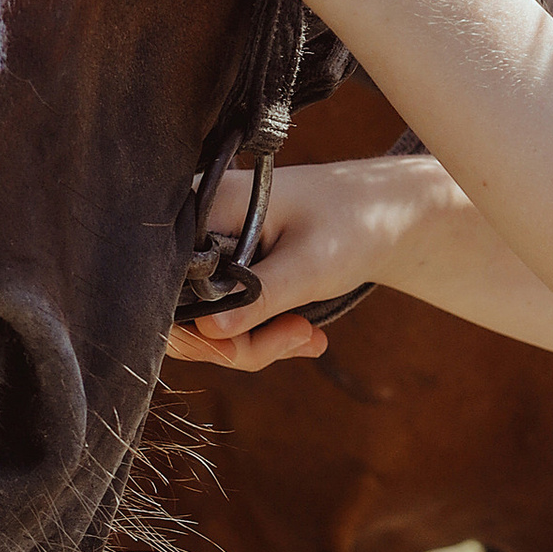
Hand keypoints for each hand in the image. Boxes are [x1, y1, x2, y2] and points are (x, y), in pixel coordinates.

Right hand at [160, 161, 413, 372]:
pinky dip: (259, 336)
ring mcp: (208, 249)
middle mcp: (195, 227)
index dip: (197, 327)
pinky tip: (303, 337)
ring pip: (203, 324)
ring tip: (308, 337)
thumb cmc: (352, 221)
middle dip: (234, 343)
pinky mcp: (224, 269)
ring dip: (254, 344)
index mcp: (205, 207)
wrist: (386, 211)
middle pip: (179, 311)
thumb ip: (258, 297)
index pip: (166, 282)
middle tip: (297, 338)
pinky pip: (224, 319)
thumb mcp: (309, 265)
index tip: (248, 342)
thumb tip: (210, 333)